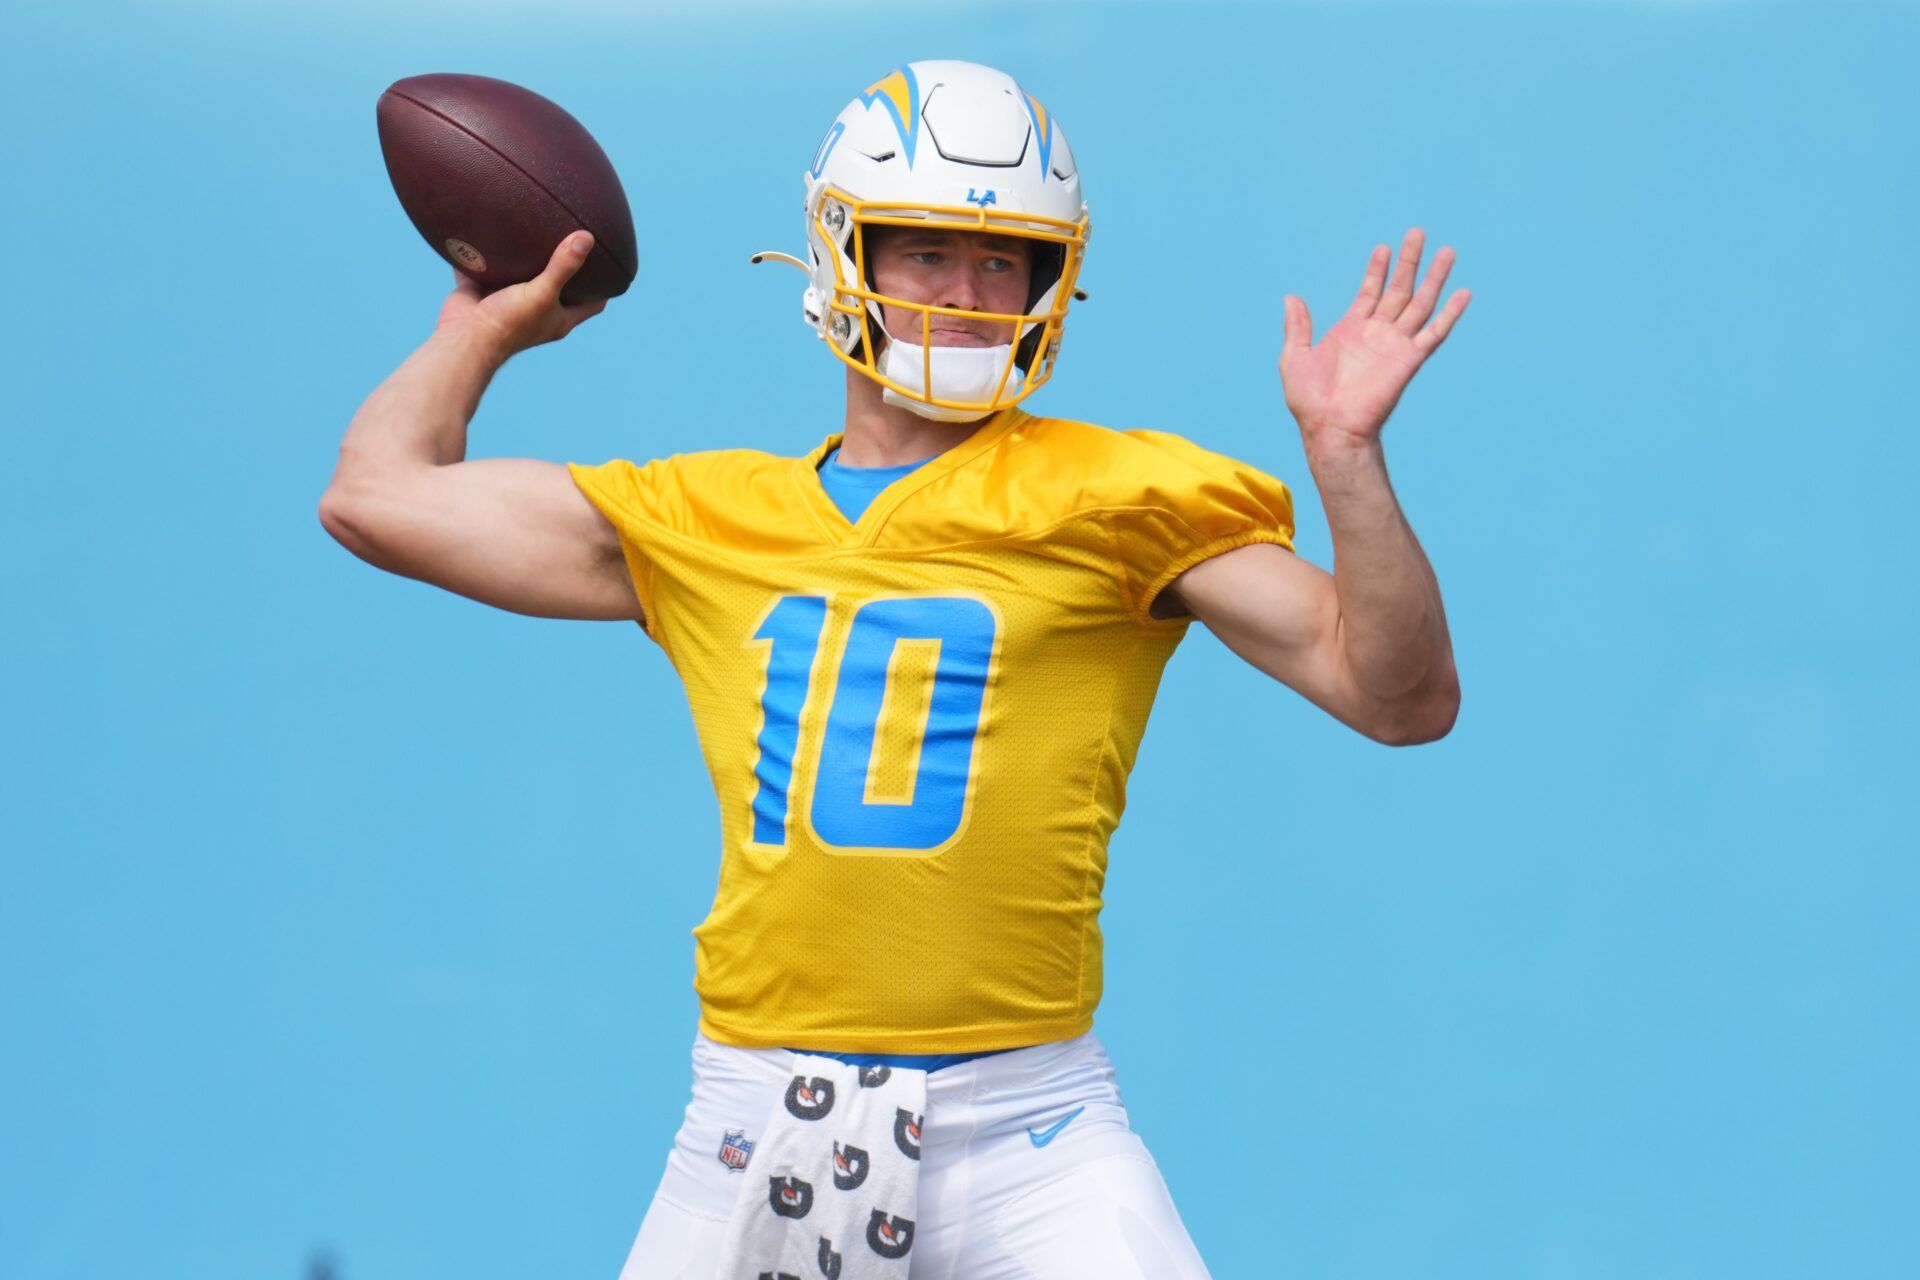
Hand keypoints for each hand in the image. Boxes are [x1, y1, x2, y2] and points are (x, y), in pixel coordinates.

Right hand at [436, 232, 607, 357]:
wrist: (464, 338)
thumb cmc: (508, 323)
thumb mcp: (543, 293)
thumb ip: (563, 266)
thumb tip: (587, 237)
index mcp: (558, 318)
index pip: (592, 303)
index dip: (603, 287)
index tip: (609, 263)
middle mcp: (536, 311)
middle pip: (558, 286)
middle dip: (564, 265)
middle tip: (571, 236)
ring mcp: (508, 302)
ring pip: (520, 276)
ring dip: (526, 258)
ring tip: (536, 228)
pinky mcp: (482, 292)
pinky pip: (486, 268)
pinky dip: (487, 253)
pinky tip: (492, 229)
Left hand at [1279, 229, 1468, 454]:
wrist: (1330, 428)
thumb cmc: (1310, 401)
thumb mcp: (1295, 357)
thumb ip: (1298, 327)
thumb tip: (1291, 297)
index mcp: (1352, 330)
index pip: (1370, 291)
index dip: (1377, 269)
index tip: (1384, 247)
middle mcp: (1377, 333)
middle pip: (1399, 289)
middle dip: (1409, 261)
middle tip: (1418, 233)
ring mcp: (1395, 345)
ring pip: (1420, 303)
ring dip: (1433, 277)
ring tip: (1447, 250)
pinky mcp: (1409, 360)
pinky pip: (1434, 333)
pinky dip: (1450, 314)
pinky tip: (1463, 293)